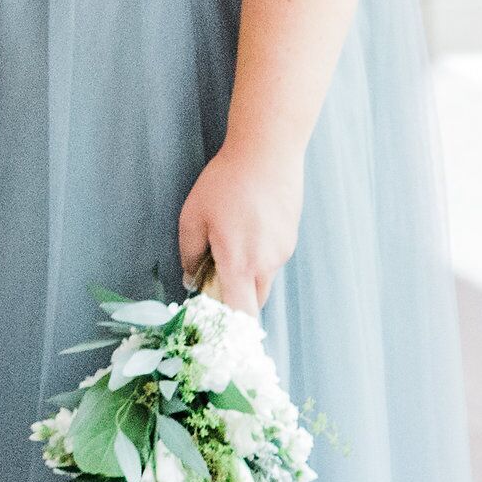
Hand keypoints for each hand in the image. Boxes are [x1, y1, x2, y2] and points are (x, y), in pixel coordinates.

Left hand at [177, 143, 305, 308]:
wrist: (266, 156)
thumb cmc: (225, 184)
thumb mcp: (193, 216)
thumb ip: (190, 254)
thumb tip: (192, 278)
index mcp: (240, 264)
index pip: (241, 313)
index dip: (230, 325)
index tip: (215, 322)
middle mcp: (267, 265)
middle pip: (253, 300)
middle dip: (234, 297)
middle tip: (214, 278)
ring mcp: (283, 253)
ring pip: (263, 279)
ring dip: (246, 275)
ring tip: (229, 241)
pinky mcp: (291, 239)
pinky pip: (272, 259)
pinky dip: (258, 256)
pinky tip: (246, 227)